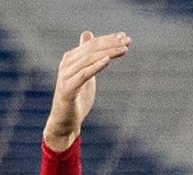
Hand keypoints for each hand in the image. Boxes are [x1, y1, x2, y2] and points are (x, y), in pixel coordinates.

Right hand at [43, 31, 130, 151]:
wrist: (64, 121)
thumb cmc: (76, 97)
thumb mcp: (84, 73)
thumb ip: (86, 56)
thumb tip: (87, 34)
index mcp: (71, 58)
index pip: (92, 44)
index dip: (108, 39)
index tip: (125, 37)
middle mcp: (67, 64)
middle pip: (91, 49)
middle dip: (110, 43)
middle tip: (127, 40)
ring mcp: (66, 76)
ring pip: (89, 60)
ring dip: (108, 53)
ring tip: (123, 49)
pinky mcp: (68, 89)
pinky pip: (83, 75)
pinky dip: (95, 66)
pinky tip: (107, 61)